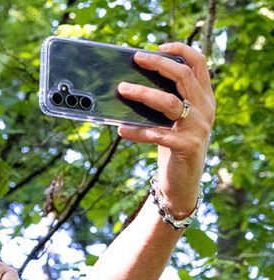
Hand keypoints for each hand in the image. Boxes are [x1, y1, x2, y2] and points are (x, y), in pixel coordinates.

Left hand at [117, 43, 214, 218]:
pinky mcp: (187, 147)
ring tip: (122, 89)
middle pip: (184, 76)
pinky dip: (137, 131)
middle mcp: (205, 109)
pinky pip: (158, 134)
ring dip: (143, 94)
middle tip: (136, 58)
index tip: (159, 47)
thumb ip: (164, 103)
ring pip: (169, 102)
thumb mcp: (172, 122)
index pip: (199, 64)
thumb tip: (132, 86)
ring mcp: (198, 128)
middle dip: (158, 64)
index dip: (180, 51)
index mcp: (204, 98)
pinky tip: (121, 129)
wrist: (181, 186)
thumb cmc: (173, 150)